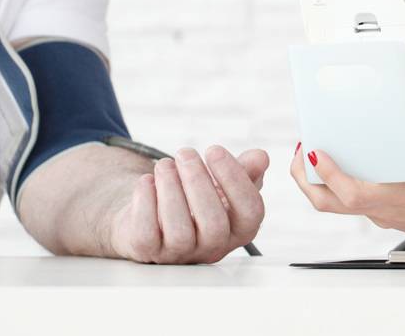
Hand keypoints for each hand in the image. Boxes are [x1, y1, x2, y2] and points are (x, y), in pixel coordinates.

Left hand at [106, 145, 268, 263]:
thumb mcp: (224, 183)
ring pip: (180, 232)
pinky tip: (147, 181)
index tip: (214, 149)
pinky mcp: (148, 251)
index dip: (234, 179)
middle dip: (198, 182)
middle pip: (214, 224)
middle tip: (185, 153)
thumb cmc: (195, 198)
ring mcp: (180, 254)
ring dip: (170, 189)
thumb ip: (245, 170)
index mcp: (239, 229)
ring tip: (164, 164)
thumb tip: (260, 157)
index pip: (250, 212)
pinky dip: (145, 202)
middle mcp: (213, 247)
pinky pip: (146, 234)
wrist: (152, 216)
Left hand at [291, 98, 404, 248]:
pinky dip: (340, 185)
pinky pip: (356, 203)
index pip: (350, 194)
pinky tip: (349, 163)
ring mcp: (387, 217)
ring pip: (340, 207)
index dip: (327, 174)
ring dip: (321, 182)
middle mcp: (387, 212)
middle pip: (330, 205)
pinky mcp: (392, 216)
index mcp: (400, 200)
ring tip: (317, 152)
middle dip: (306, 180)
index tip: (313, 150)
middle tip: (302, 150)